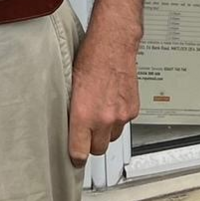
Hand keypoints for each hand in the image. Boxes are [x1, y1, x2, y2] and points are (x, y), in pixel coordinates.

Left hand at [67, 30, 140, 165]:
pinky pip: (123, 124)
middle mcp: (104, 118)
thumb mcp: (70, 83)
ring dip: (105, 131)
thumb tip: (66, 125)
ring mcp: (121, 116)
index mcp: (84, 113)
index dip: (75, 157)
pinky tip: (110, 102)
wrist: (114, 42)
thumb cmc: (90, 56)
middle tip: (84, 132)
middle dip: (91, 144)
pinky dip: (117, 118)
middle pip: (97, 150)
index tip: (72, 158)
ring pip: (112, 138)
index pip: (79, 152)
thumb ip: (71, 109)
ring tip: (98, 113)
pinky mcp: (133, 110)